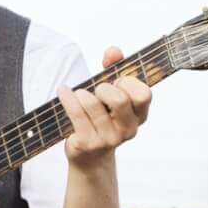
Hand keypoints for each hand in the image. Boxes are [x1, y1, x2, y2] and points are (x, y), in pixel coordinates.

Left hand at [59, 44, 150, 165]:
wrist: (89, 156)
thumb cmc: (101, 118)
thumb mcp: (111, 94)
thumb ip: (115, 69)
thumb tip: (113, 51)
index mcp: (140, 116)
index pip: (144, 94)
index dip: (129, 83)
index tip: (117, 81)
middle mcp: (129, 129)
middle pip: (120, 99)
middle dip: (104, 88)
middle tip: (98, 91)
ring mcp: (109, 139)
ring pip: (94, 104)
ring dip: (82, 94)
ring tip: (78, 94)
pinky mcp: (88, 144)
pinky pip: (76, 113)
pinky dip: (67, 98)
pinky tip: (63, 91)